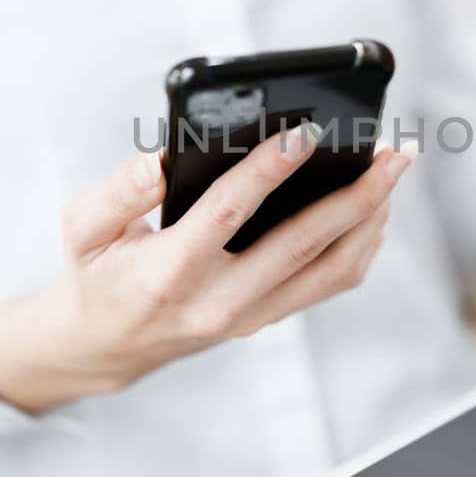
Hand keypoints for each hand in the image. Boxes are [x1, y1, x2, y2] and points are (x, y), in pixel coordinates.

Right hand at [0, 126, 410, 412]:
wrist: (102, 345)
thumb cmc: (96, 273)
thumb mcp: (82, 228)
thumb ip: (116, 192)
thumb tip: (160, 161)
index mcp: (170, 272)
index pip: (229, 213)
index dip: (269, 170)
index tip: (306, 131)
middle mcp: (219, 301)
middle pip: (304, 244)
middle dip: (357, 194)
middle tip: (392, 151)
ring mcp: (250, 316)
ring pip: (331, 269)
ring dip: (370, 218)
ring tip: (392, 171)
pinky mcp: (267, 317)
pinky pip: (328, 282)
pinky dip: (360, 244)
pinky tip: (372, 206)